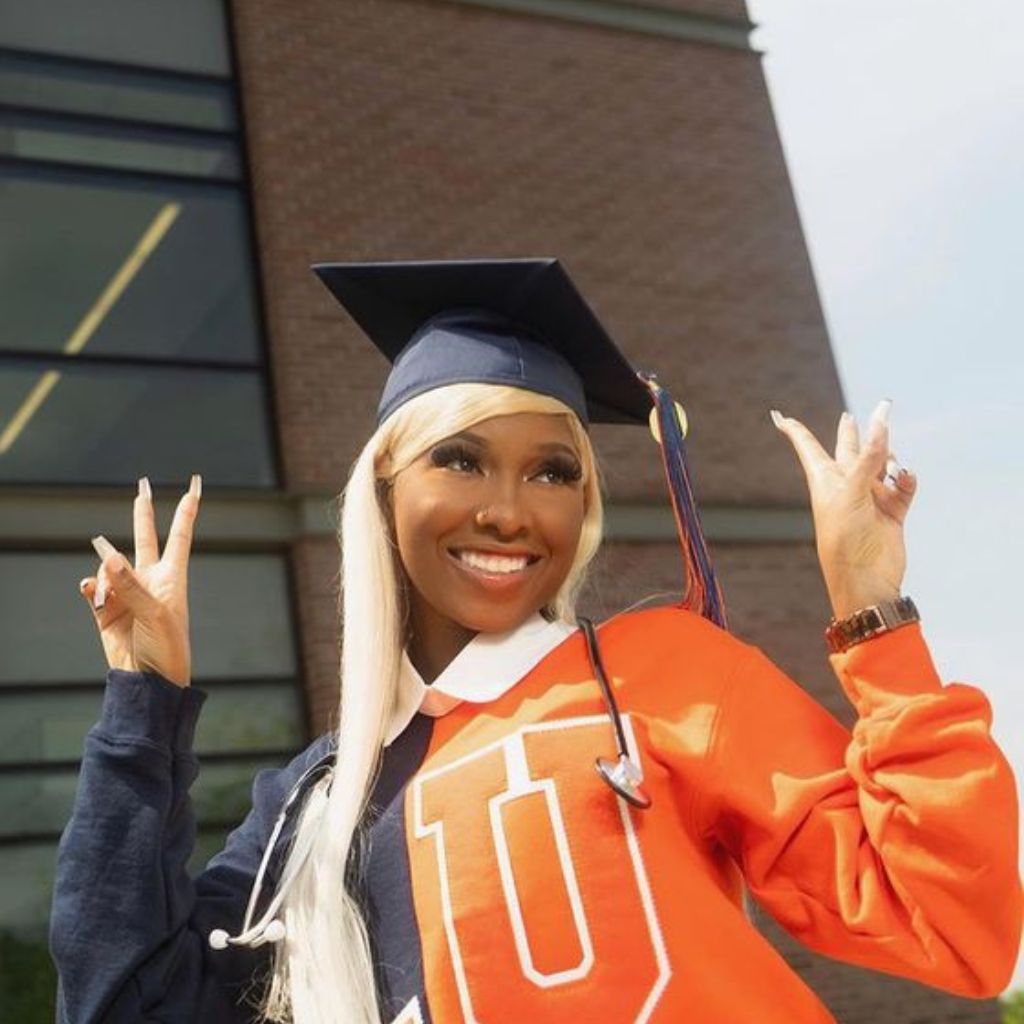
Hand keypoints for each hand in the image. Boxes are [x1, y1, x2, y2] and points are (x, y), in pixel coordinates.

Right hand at [78, 475, 201, 687]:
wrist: (150, 682)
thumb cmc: (167, 648)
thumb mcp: (155, 614)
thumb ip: (131, 584)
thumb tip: (106, 554)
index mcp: (173, 576)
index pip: (180, 534)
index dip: (187, 509)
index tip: (195, 484)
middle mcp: (150, 580)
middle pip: (144, 538)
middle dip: (143, 513)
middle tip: (143, 486)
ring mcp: (127, 594)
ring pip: (109, 567)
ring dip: (105, 576)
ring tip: (108, 595)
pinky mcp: (106, 611)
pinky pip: (92, 589)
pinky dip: (89, 587)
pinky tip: (89, 589)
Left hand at [770, 400, 917, 618]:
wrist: (865, 579)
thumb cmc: (845, 537)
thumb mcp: (852, 492)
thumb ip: (868, 458)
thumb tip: (880, 425)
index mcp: (824, 480)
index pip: (808, 447)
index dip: (795, 431)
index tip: (779, 416)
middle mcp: (846, 486)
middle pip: (848, 450)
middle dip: (851, 432)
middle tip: (850, 416)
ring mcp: (869, 498)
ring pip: (882, 464)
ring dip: (888, 456)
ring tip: (890, 463)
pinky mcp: (891, 511)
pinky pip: (902, 486)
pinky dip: (906, 479)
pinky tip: (903, 478)